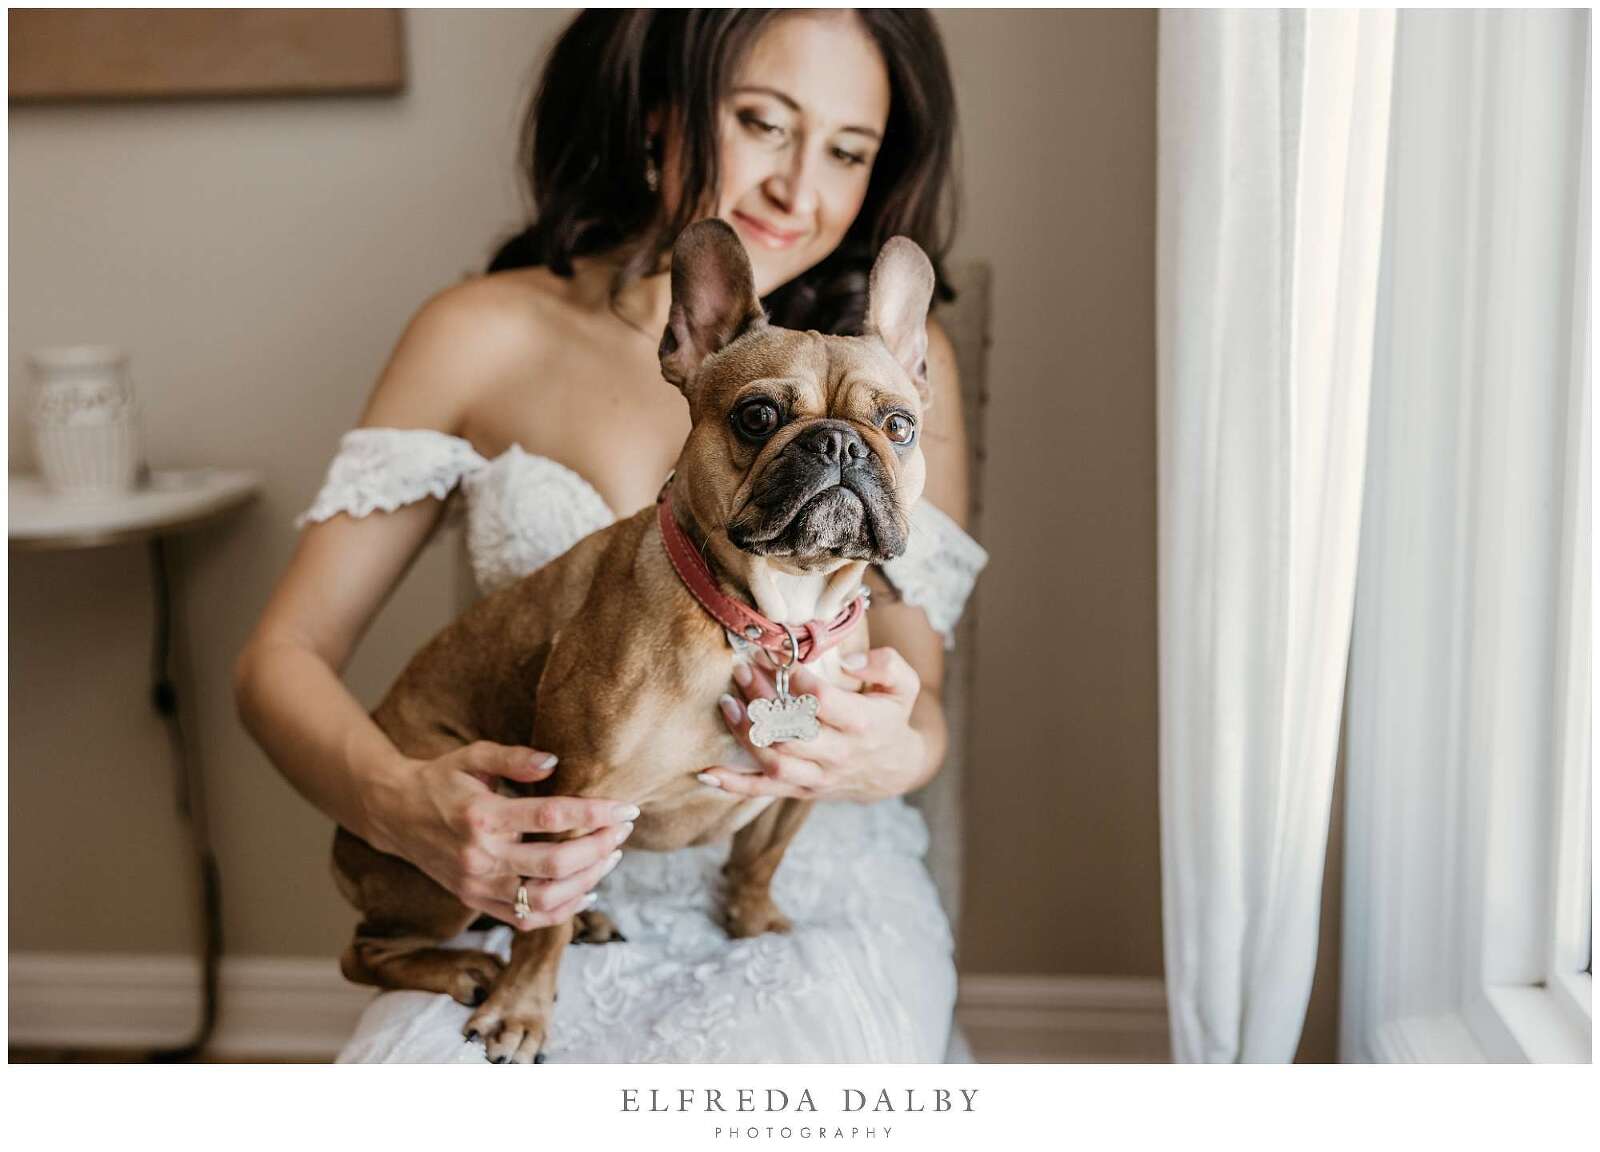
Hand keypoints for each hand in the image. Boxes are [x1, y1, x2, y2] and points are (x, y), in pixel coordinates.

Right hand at [368, 742, 636, 929]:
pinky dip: (563, 911)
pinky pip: (527, 920)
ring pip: (546, 898)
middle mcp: (480, 856)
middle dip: (600, 847)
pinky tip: (587, 890)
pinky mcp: (476, 902)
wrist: (394, 814)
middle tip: (624, 830)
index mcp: (483, 816)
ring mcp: (478, 885)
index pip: (551, 818)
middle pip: (556, 864)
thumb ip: (515, 758)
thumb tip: (555, 761)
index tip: (627, 808)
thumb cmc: (441, 779)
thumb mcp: (473, 756)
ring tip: (610, 856)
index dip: (595, 814)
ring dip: (588, 881)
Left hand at [698, 648, 926, 802]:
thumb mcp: (903, 685)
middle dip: (761, 698)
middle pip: (791, 730)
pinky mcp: (801, 789)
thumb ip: (884, 665)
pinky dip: (733, 784)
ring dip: (745, 733)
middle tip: (742, 669)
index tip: (781, 657)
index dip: (798, 679)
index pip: (823, 701)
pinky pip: (763, 791)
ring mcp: (817, 776)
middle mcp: (838, 754)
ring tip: (727, 703)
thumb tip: (847, 662)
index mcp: (862, 724)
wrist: (894, 768)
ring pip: (774, 761)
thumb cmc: (891, 716)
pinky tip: (707, 772)